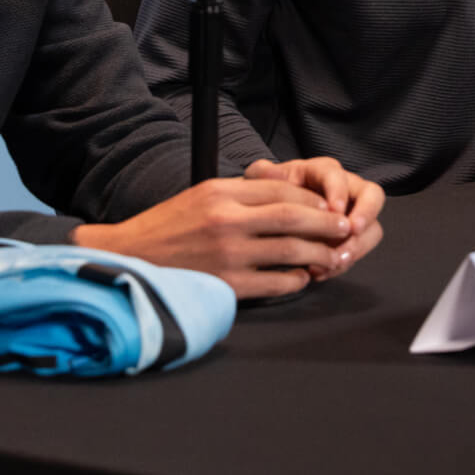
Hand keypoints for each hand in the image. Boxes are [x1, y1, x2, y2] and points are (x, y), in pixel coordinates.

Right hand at [72, 177, 354, 298]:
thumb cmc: (168, 226)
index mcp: (221, 192)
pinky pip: (274, 283)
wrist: (129, 257)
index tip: (329, 206)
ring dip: (319, 255)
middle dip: (326, 224)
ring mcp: (227, 254)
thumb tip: (288, 193)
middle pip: (293, 218)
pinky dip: (295, 281)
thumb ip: (242, 192)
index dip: (312, 199)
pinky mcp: (226, 285)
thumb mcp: (202, 194)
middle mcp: (227, 220)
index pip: (281, 189)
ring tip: (332, 258)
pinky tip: (303, 278)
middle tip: (345, 229)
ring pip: (290, 251)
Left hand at [243, 157, 385, 280]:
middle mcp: (345, 190)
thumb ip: (263, 174)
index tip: (335, 210)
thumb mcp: (263, 182)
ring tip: (335, 261)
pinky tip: (320, 272)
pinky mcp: (350, 240)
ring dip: (357, 246)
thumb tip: (265, 168)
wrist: (271, 220)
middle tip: (353, 231)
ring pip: (371, 228)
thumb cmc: (270, 196)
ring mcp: (352, 215)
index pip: (339, 176)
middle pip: (373, 195)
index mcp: (323, 171)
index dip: (339, 192)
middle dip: (366, 214)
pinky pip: (358, 251)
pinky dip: (342, 263)